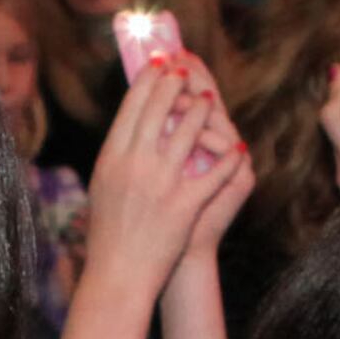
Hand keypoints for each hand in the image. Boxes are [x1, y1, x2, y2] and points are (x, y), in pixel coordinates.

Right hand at [83, 59, 252, 300]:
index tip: (158, 64)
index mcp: (111, 158)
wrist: (118, 274)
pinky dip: (227, 156)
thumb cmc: (107, 233)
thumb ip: (118, 155)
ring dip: (202, 110)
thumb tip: (130, 124)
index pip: (131, 107)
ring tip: (209, 99)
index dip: (147, 81)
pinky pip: (213, 172)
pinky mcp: (184, 204)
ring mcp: (161, 183)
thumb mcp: (102, 186)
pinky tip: (236, 145)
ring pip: (188, 132)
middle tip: (184, 70)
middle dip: (174, 84)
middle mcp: (135, 164)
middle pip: (158, 110)